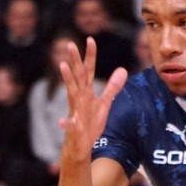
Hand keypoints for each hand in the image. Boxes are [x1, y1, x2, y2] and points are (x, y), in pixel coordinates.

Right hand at [58, 38, 128, 162]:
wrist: (81, 146)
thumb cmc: (90, 123)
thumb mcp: (104, 104)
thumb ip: (112, 87)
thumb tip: (122, 69)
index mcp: (86, 92)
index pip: (88, 71)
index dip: (90, 56)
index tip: (90, 39)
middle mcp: (79, 99)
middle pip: (77, 77)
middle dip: (74, 61)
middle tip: (70, 43)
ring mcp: (75, 112)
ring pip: (71, 94)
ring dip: (67, 80)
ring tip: (63, 66)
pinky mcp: (74, 128)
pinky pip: (70, 125)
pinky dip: (66, 123)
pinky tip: (62, 121)